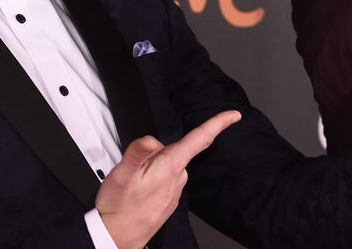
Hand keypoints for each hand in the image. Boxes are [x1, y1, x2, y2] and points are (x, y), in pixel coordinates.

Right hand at [96, 110, 240, 248]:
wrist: (118, 238)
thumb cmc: (119, 208)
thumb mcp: (122, 175)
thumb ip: (138, 152)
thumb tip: (152, 139)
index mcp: (171, 166)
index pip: (200, 139)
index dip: (219, 123)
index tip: (234, 115)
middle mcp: (178, 178)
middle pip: (174, 150)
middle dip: (156, 152)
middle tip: (134, 167)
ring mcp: (175, 191)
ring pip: (168, 165)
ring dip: (153, 167)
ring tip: (134, 182)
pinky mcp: (170, 200)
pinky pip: (165, 179)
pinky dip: (153, 180)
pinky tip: (139, 191)